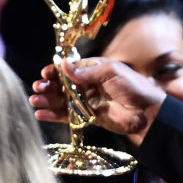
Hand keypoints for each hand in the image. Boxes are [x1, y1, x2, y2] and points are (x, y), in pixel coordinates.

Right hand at [30, 57, 166, 143]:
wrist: (148, 112)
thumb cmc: (134, 87)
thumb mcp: (111, 72)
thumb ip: (87, 72)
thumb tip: (64, 65)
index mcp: (94, 69)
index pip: (69, 68)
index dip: (56, 70)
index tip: (45, 73)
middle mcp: (88, 84)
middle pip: (62, 84)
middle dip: (48, 86)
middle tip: (37, 88)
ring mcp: (87, 101)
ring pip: (62, 100)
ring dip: (47, 100)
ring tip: (35, 101)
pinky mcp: (88, 117)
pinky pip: (67, 115)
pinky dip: (54, 115)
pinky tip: (41, 114)